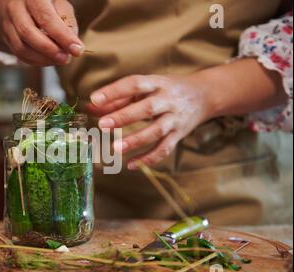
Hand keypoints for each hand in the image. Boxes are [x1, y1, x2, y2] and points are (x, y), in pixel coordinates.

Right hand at [0, 0, 83, 65]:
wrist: (17, 0)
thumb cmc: (45, 2)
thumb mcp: (59, 3)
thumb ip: (67, 22)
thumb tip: (73, 46)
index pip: (46, 17)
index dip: (62, 36)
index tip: (77, 50)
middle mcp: (14, 6)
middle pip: (28, 32)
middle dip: (49, 50)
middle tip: (66, 58)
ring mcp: (7, 22)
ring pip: (21, 47)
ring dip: (42, 59)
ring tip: (59, 60)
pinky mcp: (5, 36)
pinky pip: (18, 54)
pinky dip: (35, 61)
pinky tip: (48, 61)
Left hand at [86, 74, 211, 168]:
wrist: (204, 95)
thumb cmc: (165, 90)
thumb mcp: (146, 87)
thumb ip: (118, 98)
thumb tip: (90, 107)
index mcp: (157, 83)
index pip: (135, 84)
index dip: (115, 91)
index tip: (95, 98)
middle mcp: (168, 100)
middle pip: (147, 109)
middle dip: (124, 117)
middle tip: (102, 125)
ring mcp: (175, 119)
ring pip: (156, 131)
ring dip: (135, 141)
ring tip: (114, 149)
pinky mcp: (179, 135)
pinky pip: (164, 149)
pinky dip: (148, 158)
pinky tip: (131, 165)